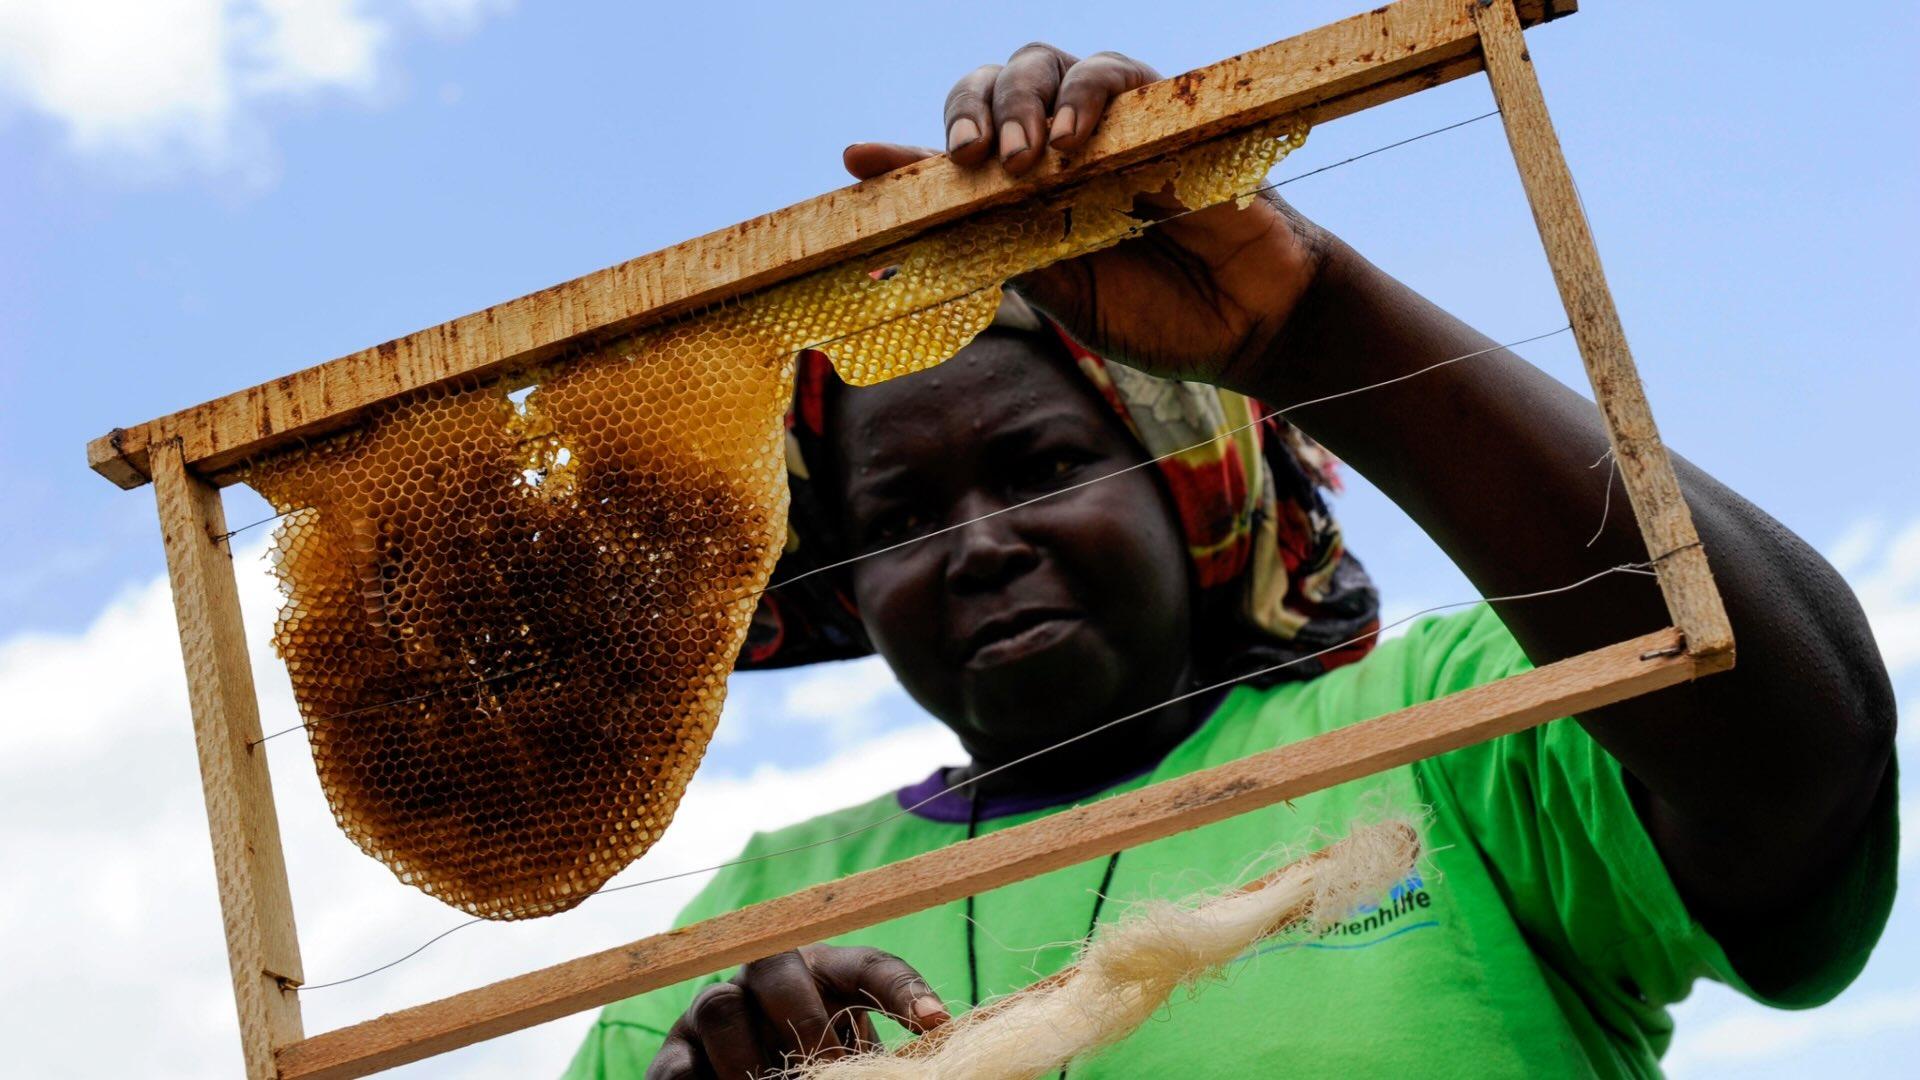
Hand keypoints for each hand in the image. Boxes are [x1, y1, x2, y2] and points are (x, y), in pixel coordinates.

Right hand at [646, 944, 948, 1078]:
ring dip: (747, 1058)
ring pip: (719, 1006)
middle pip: (773, 965)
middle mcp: (762, 978)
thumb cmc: (812, 1067)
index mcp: (822, 972)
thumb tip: (920, 1056)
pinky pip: (675, 1063)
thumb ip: (867, 1060)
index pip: (869, 966)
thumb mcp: (848, 1058)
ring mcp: (710, 1011)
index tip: (936, 1025)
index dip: (904, 990)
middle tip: (827, 1065)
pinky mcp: (672, 1055)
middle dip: (804, 1019)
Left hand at [843, 43, 1326, 389]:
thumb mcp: (1059, 291)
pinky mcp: (1167, 113)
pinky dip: (1087, 96)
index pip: (961, 149)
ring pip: (1048, 66)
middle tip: (971, 160)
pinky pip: (1117, 75)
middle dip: (972, 113)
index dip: (909, 150)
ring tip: (1024, 160)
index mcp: (1030, 191)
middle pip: (998, 86)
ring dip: (1025, 102)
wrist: (1246, 327)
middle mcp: (1065, 147)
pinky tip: (1075, 141)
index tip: (858, 159)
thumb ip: (995, 249)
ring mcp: (1114, 125)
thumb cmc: (1156, 312)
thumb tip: (912, 227)